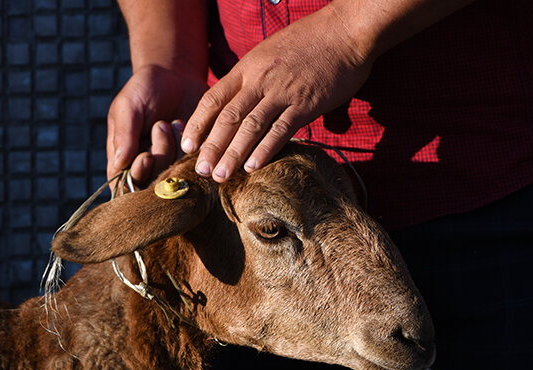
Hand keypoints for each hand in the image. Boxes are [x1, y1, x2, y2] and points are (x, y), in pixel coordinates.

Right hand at [107, 64, 207, 184]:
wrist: (176, 76)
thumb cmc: (145, 89)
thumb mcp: (128, 106)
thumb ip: (124, 134)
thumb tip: (120, 165)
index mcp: (124, 158)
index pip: (126, 185)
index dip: (137, 177)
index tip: (146, 156)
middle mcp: (147, 166)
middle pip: (154, 183)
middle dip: (160, 156)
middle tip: (161, 125)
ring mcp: (170, 164)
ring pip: (176, 176)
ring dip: (176, 149)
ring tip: (174, 121)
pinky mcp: (192, 159)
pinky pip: (195, 166)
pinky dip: (194, 149)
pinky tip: (187, 126)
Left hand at [179, 3, 374, 181]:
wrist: (345, 31)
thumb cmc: (311, 42)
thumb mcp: (271, 53)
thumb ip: (255, 77)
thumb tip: (244, 100)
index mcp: (248, 68)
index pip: (214, 98)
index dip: (198, 123)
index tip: (187, 145)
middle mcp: (259, 80)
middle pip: (227, 117)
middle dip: (211, 146)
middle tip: (200, 170)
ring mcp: (282, 92)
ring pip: (249, 127)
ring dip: (233, 154)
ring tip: (220, 176)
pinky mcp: (305, 104)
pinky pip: (280, 130)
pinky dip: (265, 150)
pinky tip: (253, 167)